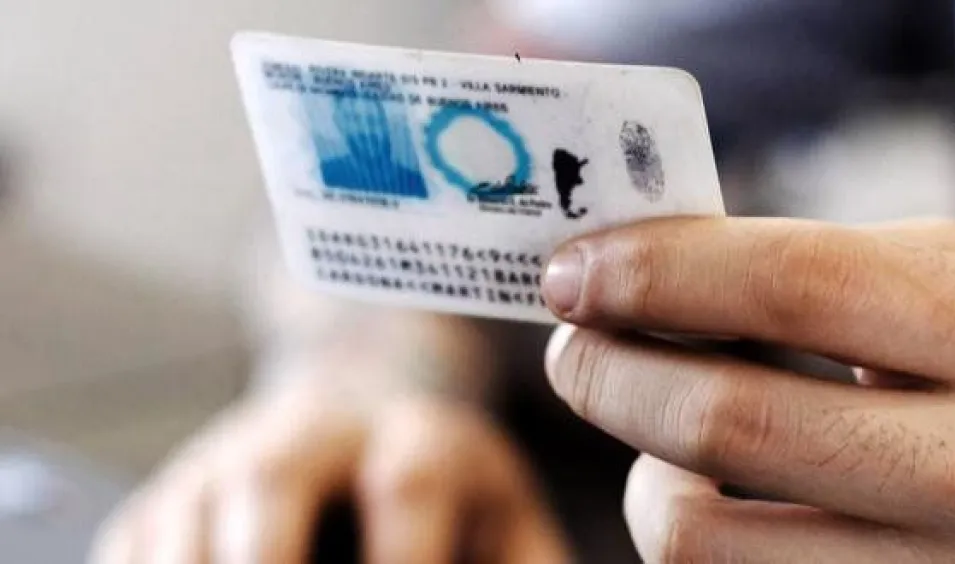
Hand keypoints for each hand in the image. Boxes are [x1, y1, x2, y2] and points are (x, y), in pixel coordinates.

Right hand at [90, 385, 567, 562]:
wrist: (355, 403)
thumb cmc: (448, 492)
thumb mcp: (503, 520)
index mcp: (418, 434)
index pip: (413, 482)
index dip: (410, 560)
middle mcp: (315, 431)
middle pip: (275, 481)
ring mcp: (228, 455)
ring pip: (191, 516)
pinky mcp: (165, 490)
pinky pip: (135, 545)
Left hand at [542, 217, 954, 561]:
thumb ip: (821, 271)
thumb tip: (649, 272)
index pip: (793, 284)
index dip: (657, 270)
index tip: (571, 270)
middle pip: (726, 421)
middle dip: (608, 373)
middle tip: (573, 346)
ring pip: (700, 537)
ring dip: (638, 469)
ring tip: (642, 421)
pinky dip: (688, 530)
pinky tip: (701, 490)